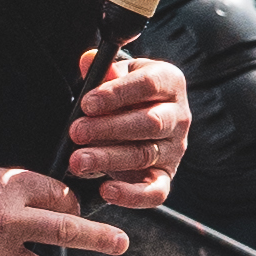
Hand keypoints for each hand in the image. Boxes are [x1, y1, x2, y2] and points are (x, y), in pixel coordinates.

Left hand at [69, 53, 189, 206]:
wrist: (135, 119)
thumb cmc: (124, 94)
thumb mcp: (116, 76)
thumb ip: (104, 70)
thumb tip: (87, 61)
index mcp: (169, 82)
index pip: (149, 85)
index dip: (117, 94)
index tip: (87, 103)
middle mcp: (179, 116)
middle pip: (149, 122)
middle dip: (109, 128)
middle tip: (76, 132)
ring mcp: (175, 149)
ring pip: (145, 155)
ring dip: (108, 158)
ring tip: (78, 160)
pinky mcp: (166, 177)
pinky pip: (155, 192)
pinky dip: (132, 195)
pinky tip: (106, 190)